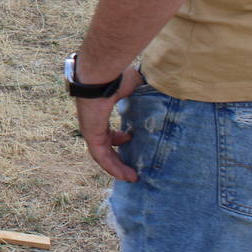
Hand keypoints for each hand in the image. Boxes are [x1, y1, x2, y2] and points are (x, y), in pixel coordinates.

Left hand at [74, 67, 142, 182]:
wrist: (100, 74)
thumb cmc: (116, 76)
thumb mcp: (133, 87)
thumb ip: (142, 93)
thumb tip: (160, 90)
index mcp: (100, 112)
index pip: (106, 130)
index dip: (118, 138)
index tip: (131, 138)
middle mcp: (93, 122)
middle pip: (105, 145)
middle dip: (118, 157)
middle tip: (132, 168)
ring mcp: (90, 129)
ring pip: (103, 154)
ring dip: (117, 167)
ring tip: (132, 177)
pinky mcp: (90, 134)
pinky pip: (100, 156)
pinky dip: (112, 167)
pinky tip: (125, 175)